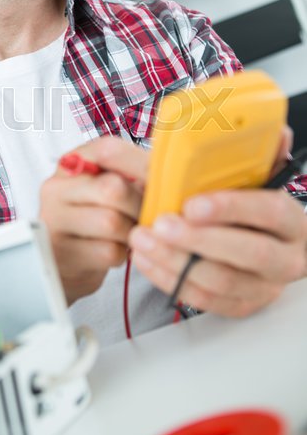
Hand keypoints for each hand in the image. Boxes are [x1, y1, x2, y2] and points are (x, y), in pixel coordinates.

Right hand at [39, 136, 147, 304]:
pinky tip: (115, 250)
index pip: (108, 150)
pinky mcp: (62, 253)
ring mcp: (54, 221)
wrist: (65, 261)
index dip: (140, 162)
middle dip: (139, 205)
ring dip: (131, 232)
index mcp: (72, 163)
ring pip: (112, 222)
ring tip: (129, 232)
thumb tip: (170, 176)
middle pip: (113, 188)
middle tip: (145, 214)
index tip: (163, 177)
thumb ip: (132, 175)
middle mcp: (56, 188)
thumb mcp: (106, 188)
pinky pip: (108, 251)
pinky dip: (121, 254)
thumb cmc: (95, 217)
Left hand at [130, 127, 306, 316]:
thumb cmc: (250, 206)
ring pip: (222, 281)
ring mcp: (265, 286)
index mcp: (291, 220)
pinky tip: (147, 260)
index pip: (269, 211)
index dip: (230, 207)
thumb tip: (272, 128)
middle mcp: (286, 257)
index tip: (191, 204)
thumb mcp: (253, 178)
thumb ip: (256, 154)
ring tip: (142, 239)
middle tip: (160, 225)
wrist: (264, 242)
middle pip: (248, 253)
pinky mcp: (242, 306)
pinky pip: (205, 300)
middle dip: (197, 239)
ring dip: (175, 260)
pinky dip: (171, 280)